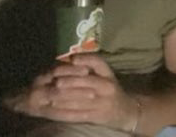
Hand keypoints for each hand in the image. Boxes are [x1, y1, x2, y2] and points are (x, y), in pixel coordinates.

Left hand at [3, 54, 138, 127]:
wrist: (125, 110)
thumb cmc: (111, 90)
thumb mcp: (107, 75)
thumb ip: (92, 67)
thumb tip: (70, 59)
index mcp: (108, 74)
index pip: (97, 63)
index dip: (85, 59)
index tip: (71, 59)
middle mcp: (106, 86)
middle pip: (85, 82)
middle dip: (68, 81)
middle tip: (54, 81)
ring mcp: (101, 102)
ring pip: (79, 99)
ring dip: (63, 98)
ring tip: (50, 96)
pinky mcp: (95, 116)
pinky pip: (77, 114)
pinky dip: (64, 112)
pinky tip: (55, 110)